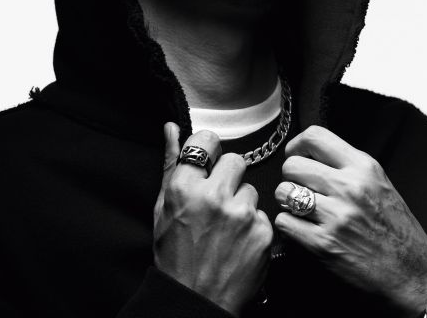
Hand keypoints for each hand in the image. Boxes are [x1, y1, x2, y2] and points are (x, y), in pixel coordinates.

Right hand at [154, 123, 272, 316]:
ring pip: (251, 188)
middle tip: (218, 199)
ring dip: (242, 203)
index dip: (209, 149)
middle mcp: (214, 196)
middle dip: (229, 176)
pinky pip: (263, 215)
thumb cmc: (174, 253)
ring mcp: (242, 215)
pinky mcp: (264, 233)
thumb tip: (172, 127)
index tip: (209, 160)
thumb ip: (170, 163)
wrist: (195, 300)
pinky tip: (239, 242)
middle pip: (236, 160)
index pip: (207, 140)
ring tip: (227, 226)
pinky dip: (254, 226)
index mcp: (185, 187)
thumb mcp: (162, 207)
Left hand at [274, 125, 426, 315]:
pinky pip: (284, 222)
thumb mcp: (377, 181)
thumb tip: (308, 153)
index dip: (296, 145)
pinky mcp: (324, 244)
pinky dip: (288, 226)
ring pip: (283, 192)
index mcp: (362, 167)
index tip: (296, 155)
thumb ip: (345, 164)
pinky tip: (302, 228)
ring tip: (301, 208)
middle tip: (300, 187)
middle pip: (292, 165)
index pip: (314, 136)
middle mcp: (349, 187)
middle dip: (290, 176)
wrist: (412, 272)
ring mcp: (336, 216)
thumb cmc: (394, 227)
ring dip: (287, 201)